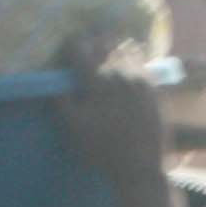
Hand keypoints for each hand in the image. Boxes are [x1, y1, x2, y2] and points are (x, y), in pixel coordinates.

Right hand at [60, 53, 171, 204]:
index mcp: (96, 78)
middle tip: (84, 56)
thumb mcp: (73, 129)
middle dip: (91, 44)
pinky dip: (130, 57)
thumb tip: (52, 84)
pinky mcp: (153, 85)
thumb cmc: (102, 149)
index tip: (65, 56)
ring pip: (123, 46)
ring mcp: (139, 76)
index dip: (69, 47)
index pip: (79, 46)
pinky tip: (124, 70)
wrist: (141, 165)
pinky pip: (141, 59)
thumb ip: (60, 102)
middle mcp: (119, 70)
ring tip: (104, 59)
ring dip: (111, 48)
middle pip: (102, 41)